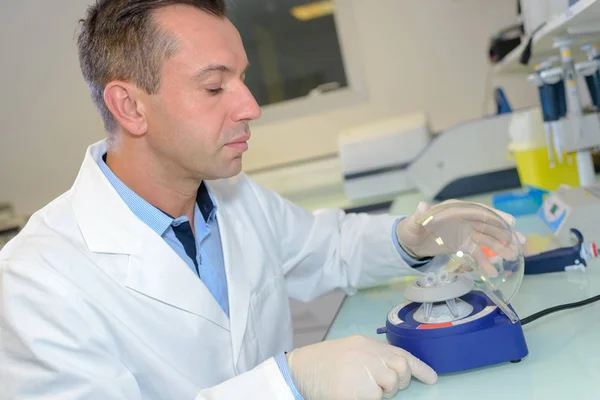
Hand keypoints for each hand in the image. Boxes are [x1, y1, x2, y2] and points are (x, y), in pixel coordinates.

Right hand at [286, 335, 436, 399]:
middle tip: (384, 387)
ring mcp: (362, 371)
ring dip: (381, 392)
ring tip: (362, 389)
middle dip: (400, 381)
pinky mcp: (356, 390)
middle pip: (401, 369)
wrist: (299, 370)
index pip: (401, 353)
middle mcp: (367, 354)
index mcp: (366, 344)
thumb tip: (393, 370)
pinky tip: (353, 393)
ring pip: (390, 386)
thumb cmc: (322, 364)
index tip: (432, 378)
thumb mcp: (349, 352)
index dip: (420, 368)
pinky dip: (368, 398)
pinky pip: (375, 398)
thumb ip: (371, 357)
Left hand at [396, 200, 525, 275]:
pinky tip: (493, 272)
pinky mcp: (464, 244)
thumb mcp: (413, 224)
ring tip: (514, 256)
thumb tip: (422, 206)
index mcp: (454, 210)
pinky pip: (478, 252)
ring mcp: (466, 231)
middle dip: (505, 232)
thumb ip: (419, 217)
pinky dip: (485, 261)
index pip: (477, 210)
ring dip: (501, 247)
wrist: (410, 242)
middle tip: (522, 241)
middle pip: (488, 224)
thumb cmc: (412, 229)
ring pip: (487, 239)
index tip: (511, 222)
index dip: (495, 216)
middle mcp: (464, 219)